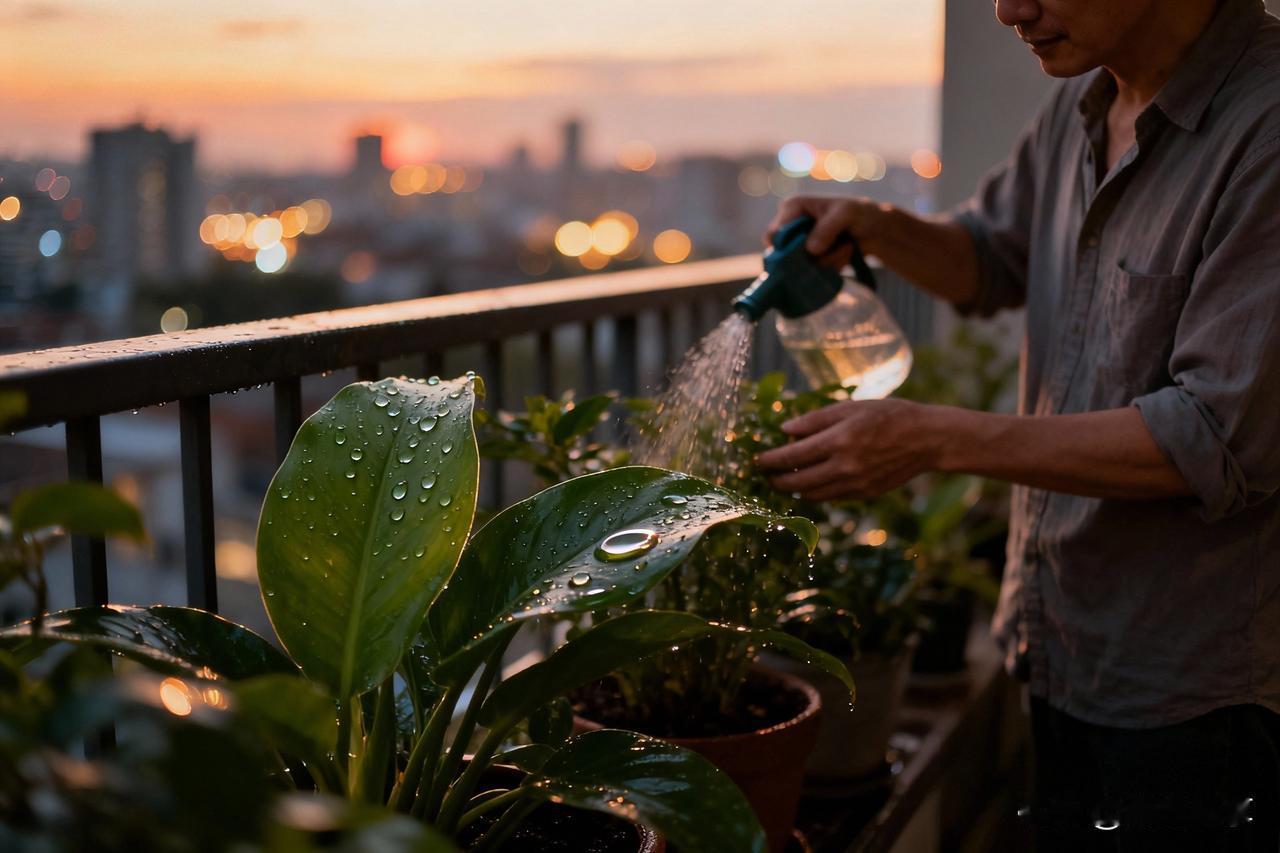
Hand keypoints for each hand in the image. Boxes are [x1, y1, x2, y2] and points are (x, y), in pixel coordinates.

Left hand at [755, 399, 942, 500]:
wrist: (927, 439)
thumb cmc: (888, 415)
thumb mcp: (851, 408)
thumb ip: (815, 420)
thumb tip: (785, 430)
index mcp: (838, 440)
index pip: (792, 456)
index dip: (770, 461)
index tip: (758, 461)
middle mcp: (844, 466)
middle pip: (797, 482)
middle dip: (776, 481)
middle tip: (766, 476)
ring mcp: (855, 484)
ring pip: (812, 495)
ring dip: (794, 490)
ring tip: (786, 480)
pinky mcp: (865, 494)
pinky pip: (831, 498)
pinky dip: (816, 493)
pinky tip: (811, 483)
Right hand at [766, 196, 888, 267]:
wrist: (874, 229)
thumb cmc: (859, 213)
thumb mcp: (846, 213)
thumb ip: (827, 228)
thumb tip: (810, 250)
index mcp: (792, 208)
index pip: (774, 234)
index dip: (786, 248)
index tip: (811, 252)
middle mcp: (791, 228)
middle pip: (785, 256)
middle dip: (813, 258)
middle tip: (837, 247)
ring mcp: (799, 246)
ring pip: (802, 267)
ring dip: (828, 261)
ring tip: (846, 247)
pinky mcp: (809, 261)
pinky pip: (813, 273)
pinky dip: (832, 267)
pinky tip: (844, 254)